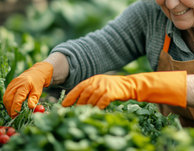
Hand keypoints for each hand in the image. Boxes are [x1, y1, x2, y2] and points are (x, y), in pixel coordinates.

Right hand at [3, 62, 52, 117]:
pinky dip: (7, 103)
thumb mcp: (38, 91)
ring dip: (8, 107)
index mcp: (24, 85)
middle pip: (8, 99)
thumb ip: (33, 99)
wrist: (35, 73)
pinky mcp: (9, 86)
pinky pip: (6, 96)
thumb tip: (31, 107)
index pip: (17, 98)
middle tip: (14, 117)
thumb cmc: (37, 83)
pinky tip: (11, 107)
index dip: (15, 108)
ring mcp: (11, 84)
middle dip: (10, 109)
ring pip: (6, 98)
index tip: (16, 116)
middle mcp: (16, 84)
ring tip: (13, 113)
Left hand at [62, 71, 186, 108]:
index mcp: (93, 79)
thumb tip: (78, 102)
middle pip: (84, 94)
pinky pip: (102, 101)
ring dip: (87, 107)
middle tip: (73, 112)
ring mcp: (104, 86)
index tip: (64, 105)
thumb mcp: (101, 86)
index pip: (78, 88)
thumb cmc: (114, 88)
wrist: (130, 85)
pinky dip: (98, 106)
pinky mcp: (111, 92)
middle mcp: (97, 81)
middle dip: (77, 104)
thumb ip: (90, 91)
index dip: (70, 97)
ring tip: (83, 114)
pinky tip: (95, 111)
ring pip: (92, 98)